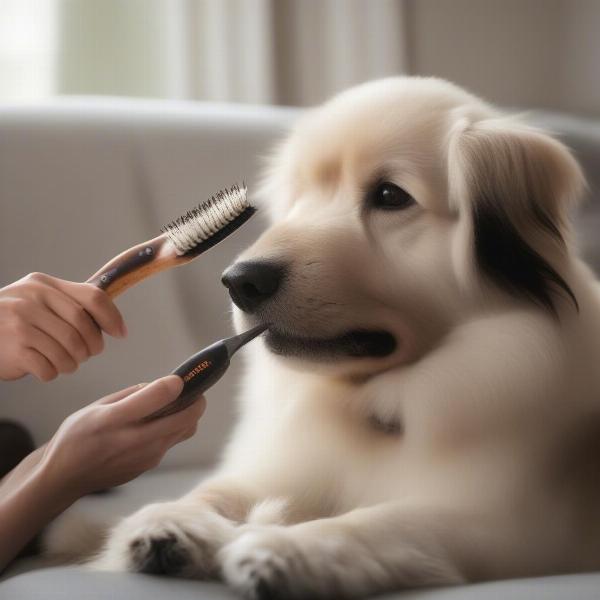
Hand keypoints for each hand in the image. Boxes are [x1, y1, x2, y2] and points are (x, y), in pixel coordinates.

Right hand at [0, 272, 125, 381]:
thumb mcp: (37, 302)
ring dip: (72, 363)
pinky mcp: (13, 349)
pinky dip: (53, 373)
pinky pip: (51, 368)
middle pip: (84, 328)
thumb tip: (115, 325)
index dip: (112, 318)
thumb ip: (71, 305)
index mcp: (43, 285)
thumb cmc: (12, 323)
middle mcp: (31, 299)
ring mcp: (20, 323)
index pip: (93, 297)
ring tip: (64, 362)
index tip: (121, 334)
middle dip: (92, 347)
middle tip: (87, 354)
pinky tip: (44, 368)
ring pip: (70, 351)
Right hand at [39, 376, 204, 498]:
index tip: (179, 378)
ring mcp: (145, 457)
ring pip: (185, 431)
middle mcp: (134, 440)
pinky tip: (162, 423)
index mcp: (115, 419)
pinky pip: (172, 442)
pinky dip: (175, 428)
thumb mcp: (96, 407)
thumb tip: (160, 385)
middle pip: (184, 419)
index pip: (157, 398)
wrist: (64, 477)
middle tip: (196, 391)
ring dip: (189, 416)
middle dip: (197, 401)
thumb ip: (130, 395)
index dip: (174, 384)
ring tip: (180, 405)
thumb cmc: (77, 436)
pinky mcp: (149, 466)